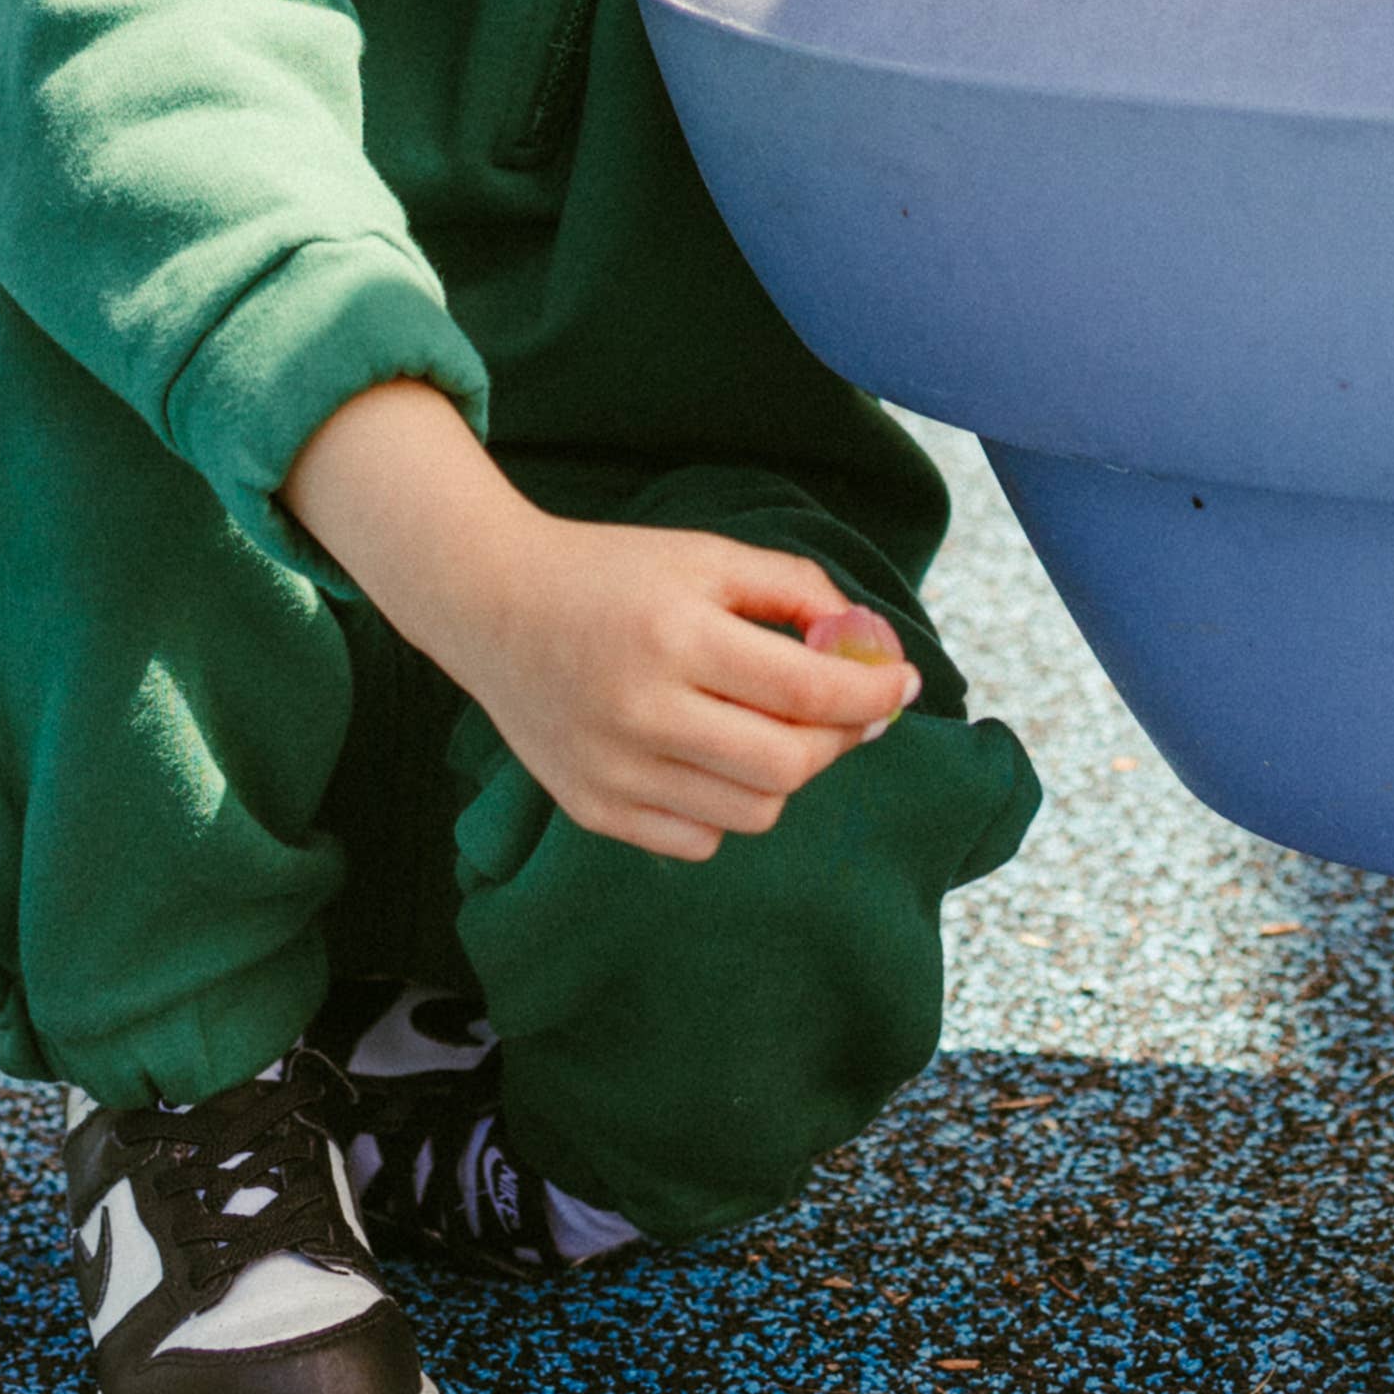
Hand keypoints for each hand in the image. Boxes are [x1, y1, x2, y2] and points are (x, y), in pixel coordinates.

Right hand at [282, 382, 919, 861]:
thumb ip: (793, 589)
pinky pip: (700, 840)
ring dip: (785, 774)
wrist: (491, 604)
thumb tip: (866, 644)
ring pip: (753, 812)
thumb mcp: (705, 553)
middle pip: (788, 766)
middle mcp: (642, 710)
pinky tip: (710, 756)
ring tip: (769, 726)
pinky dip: (725, 806)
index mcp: (675, 635)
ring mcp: (614, 769)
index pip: (806, 690)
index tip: (902, 685)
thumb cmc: (611, 573)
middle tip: (845, 712)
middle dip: (839, 739)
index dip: (872, 694)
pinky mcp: (593, 808)